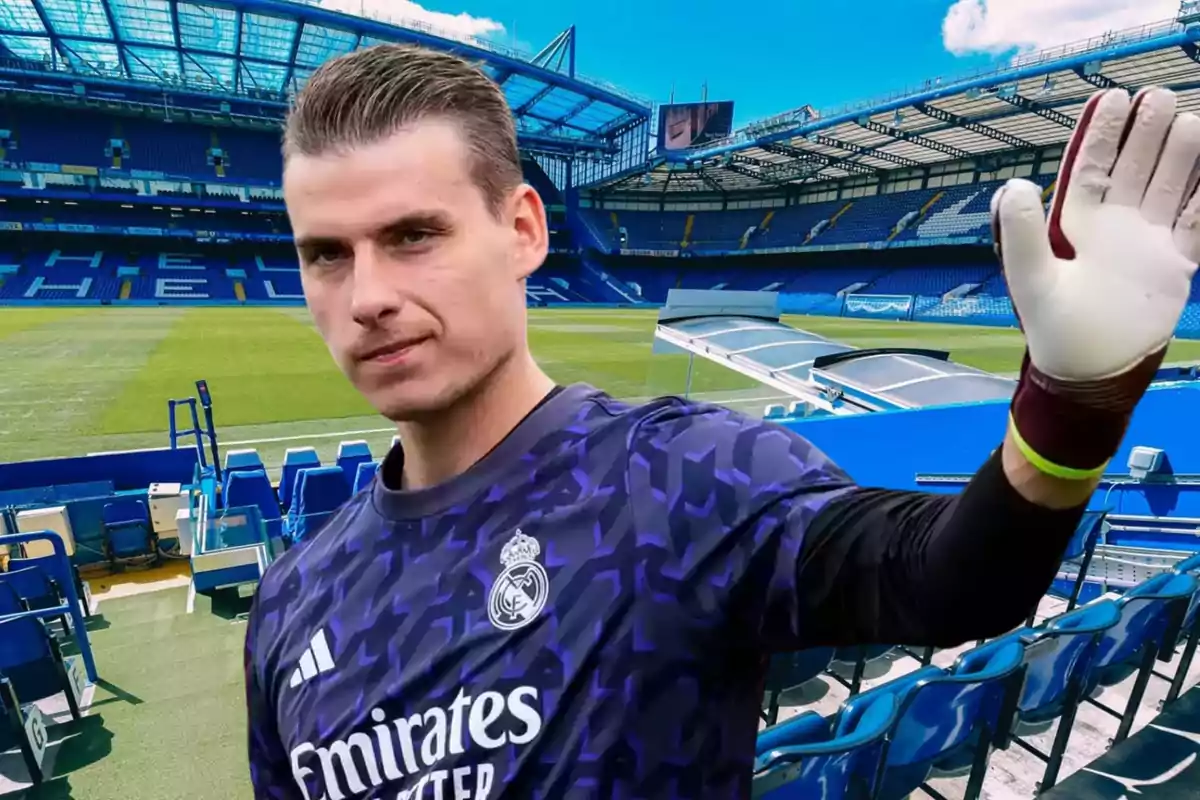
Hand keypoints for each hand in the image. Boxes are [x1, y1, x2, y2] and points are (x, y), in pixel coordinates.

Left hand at [992, 87, 1199, 478]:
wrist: (1091, 371)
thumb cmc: (1054, 329)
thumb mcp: (1032, 279)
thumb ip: (1019, 235)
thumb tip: (1012, 186)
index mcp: (1077, 224)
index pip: (1092, 167)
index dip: (1102, 133)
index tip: (1112, 96)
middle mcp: (1115, 225)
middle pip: (1135, 166)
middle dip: (1146, 131)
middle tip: (1159, 94)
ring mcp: (1148, 241)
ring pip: (1168, 185)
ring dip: (1179, 154)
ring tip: (1189, 119)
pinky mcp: (1176, 263)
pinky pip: (1197, 221)